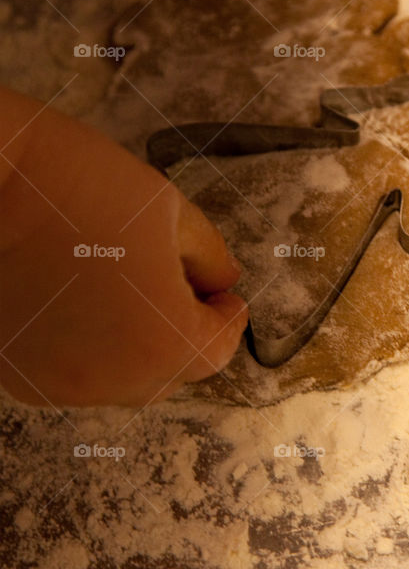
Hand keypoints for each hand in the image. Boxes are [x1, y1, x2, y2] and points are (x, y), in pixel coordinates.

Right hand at [0, 89, 246, 406]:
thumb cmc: (79, 185)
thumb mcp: (169, 211)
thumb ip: (210, 257)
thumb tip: (222, 281)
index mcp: (163, 341)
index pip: (217, 351)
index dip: (227, 318)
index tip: (223, 297)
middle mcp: (111, 379)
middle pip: (170, 374)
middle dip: (186, 335)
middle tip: (181, 290)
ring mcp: (59, 383)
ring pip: (120, 381)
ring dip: (135, 347)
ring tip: (124, 291)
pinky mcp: (19, 375)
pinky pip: (73, 375)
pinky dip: (89, 350)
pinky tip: (81, 303)